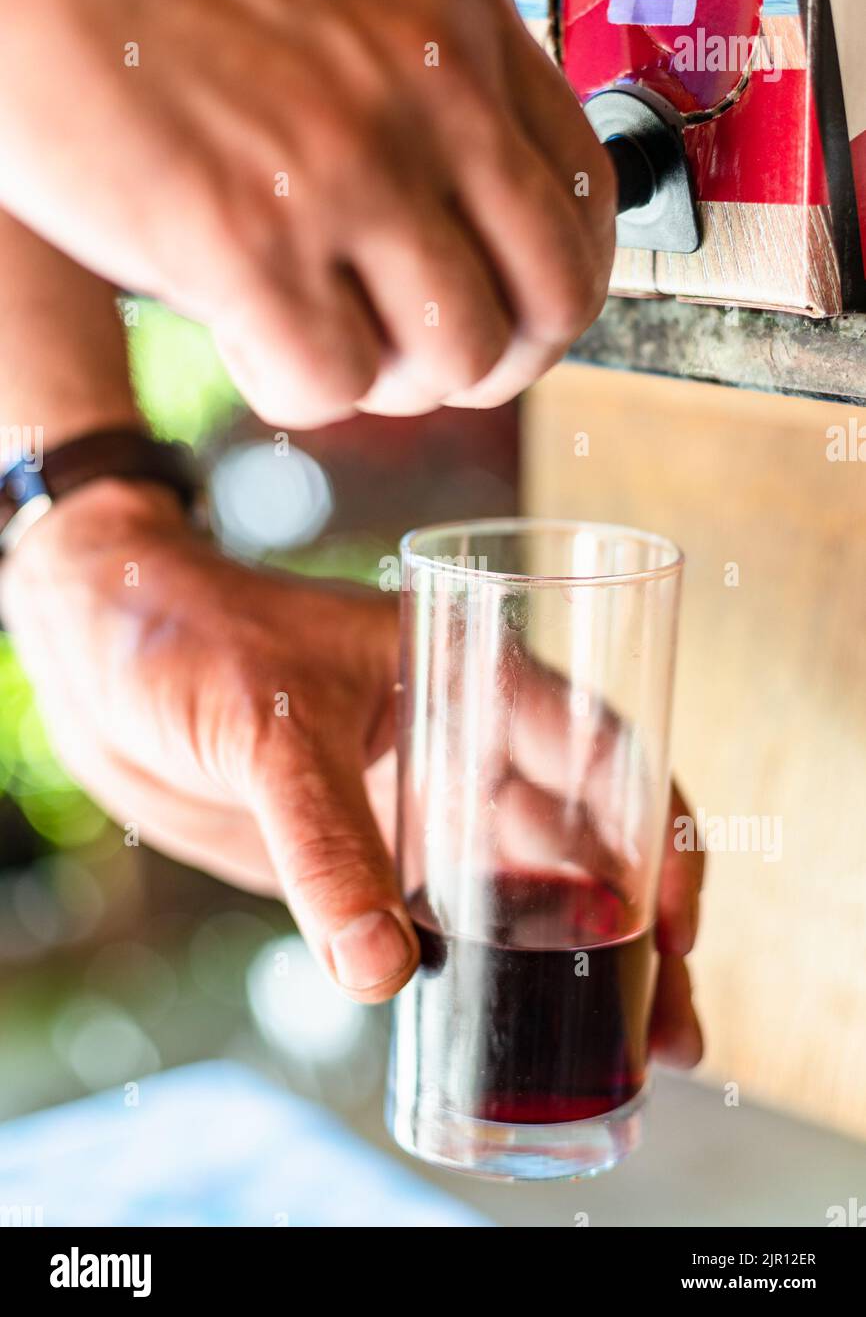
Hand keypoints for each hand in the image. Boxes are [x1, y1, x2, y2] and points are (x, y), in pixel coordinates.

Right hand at [0, 0, 615, 426]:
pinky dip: (292, 385)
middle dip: (495, 362)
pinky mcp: (245, 239)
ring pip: (452, 358)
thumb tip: (474, 225)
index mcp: (456, 19)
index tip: (507, 313)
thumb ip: (426, 87)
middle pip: (548, 301)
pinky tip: (246, 331)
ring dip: (391, 382)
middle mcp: (422, 90)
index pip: (584, 201)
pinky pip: (331, 384)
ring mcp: (341, 167)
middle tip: (423, 360)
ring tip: (323, 338)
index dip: (553, 290)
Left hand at [1, 482, 700, 1059]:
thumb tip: (388, 971)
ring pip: (519, 889)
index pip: (598, 749)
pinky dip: (477, 971)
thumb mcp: (269, 729)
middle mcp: (456, 741)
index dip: (656, 832)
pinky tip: (507, 1026)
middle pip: (580, 839)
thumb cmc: (187, 636)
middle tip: (671, 1022)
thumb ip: (325, 847)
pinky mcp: (357, 853)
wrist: (95, 650)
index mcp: (466, 672)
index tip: (676, 922)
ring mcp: (410, 802)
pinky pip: (436, 919)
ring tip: (627, 1048)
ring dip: (571, 964)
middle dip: (636, 928)